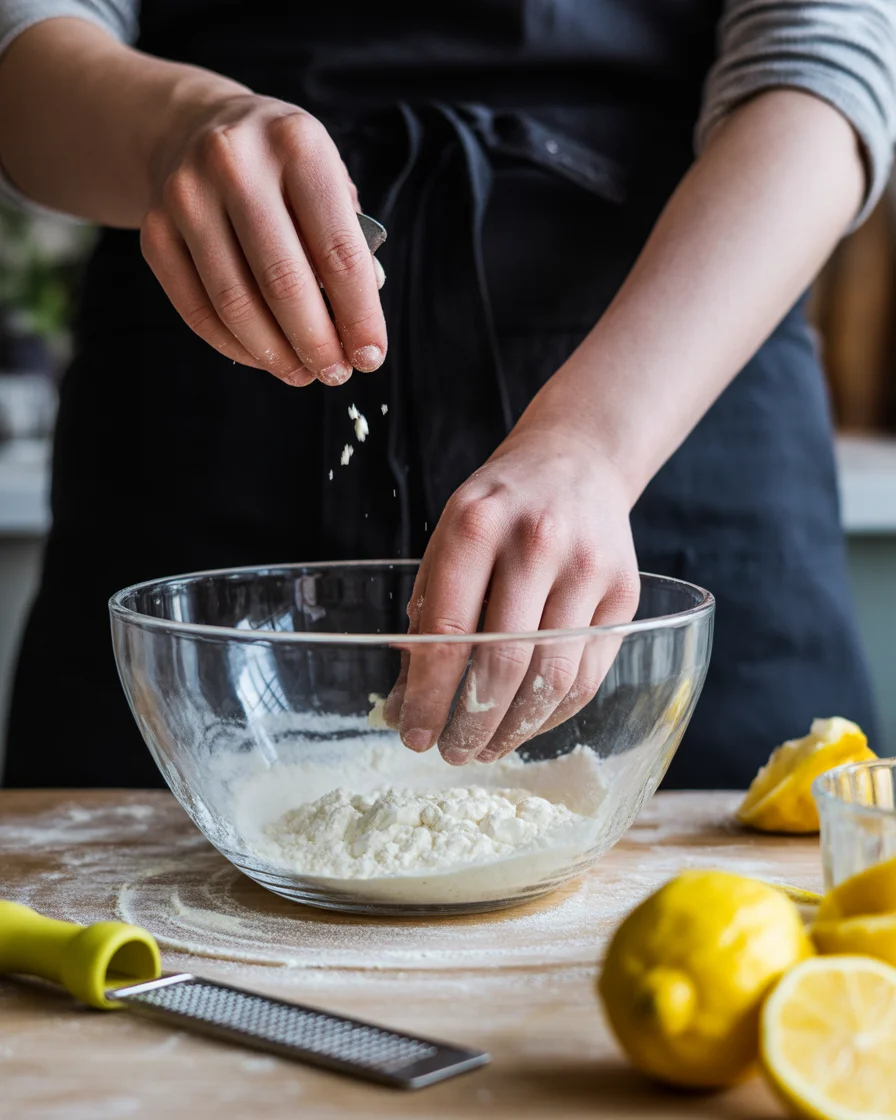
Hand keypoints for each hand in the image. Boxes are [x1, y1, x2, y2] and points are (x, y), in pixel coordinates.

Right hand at [140, 93, 385, 385]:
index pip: (338, 251)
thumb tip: (357, 326)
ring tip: (303, 373)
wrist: (193, 127)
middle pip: (284, 282)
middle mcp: (235, 163)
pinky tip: (263, 358)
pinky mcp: (154, 229)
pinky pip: (197, 309)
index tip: (371, 357)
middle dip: (317, 343)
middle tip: (336, 374)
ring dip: (276, 354)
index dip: (360, 316)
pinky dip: (235, 346)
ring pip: (236, 303)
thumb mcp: (325, 180)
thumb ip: (349, 244)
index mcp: (296, 144)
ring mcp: (186, 195)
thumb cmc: (281, 169)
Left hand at [383, 425, 640, 763]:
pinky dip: (552, 713)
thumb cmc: (501, 508)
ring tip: (486, 747)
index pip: (449, 634)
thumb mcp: (449, 537)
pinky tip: (525, 723)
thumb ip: (430, 612)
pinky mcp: (624, 595)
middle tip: (452, 751)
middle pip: (503, 664)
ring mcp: (588, 569)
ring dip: (514, 729)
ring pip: (552, 680)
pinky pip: (588, 677)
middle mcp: (537, 544)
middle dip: (472, 723)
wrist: (577, 462)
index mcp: (478, 526)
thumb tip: (408, 701)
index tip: (415, 734)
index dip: (429, 696)